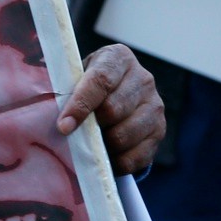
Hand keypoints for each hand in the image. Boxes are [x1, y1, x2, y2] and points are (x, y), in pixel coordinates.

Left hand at [56, 44, 163, 175]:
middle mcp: (143, 78)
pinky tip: (107, 155)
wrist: (116, 95)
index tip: (63, 126)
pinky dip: (116, 162)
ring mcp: (155, 105)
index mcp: (119, 58)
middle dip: (92, 127)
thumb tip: (61, 123)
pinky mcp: (160, 131)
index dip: (81, 105)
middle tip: (78, 133)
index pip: (101, 80)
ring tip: (93, 142)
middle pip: (114, 110)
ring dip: (104, 145)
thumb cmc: (88, 87)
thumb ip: (69, 92)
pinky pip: (135, 157)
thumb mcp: (78, 78)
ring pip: (125, 135)